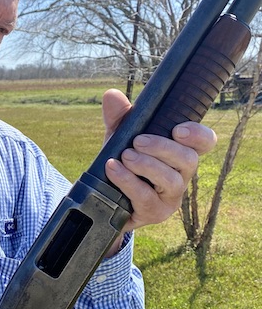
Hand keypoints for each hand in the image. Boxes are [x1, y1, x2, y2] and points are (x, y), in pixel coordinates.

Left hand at [101, 88, 216, 235]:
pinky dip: (129, 181)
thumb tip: (112, 95)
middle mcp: (181, 175)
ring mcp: (171, 197)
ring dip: (147, 165)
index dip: (199, 135)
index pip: (205, 142)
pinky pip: (147, 198)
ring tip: (124, 156)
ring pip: (171, 181)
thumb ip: (118, 117)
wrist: (103, 197)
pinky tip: (113, 169)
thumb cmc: (122, 161)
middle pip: (188, 160)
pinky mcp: (155, 213)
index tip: (178, 129)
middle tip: (137, 142)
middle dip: (163, 148)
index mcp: (180, 152)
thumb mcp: (119, 136)